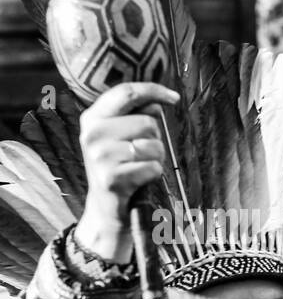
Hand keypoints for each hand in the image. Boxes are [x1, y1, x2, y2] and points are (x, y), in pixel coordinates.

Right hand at [76, 82, 177, 263]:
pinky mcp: (111, 178)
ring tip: (140, 167)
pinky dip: (154, 174)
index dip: (153, 90)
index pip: (126, 92)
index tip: (175, 98)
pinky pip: (152, 167)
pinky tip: (140, 180)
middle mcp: (92, 133)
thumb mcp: (122, 137)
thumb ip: (136, 116)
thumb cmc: (120, 167)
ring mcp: (100, 156)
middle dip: (155, 139)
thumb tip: (158, 103)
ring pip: (152, 145)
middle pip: (147, 122)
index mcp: (93, 117)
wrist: (106, 207)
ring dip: (156, 158)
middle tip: (142, 153)